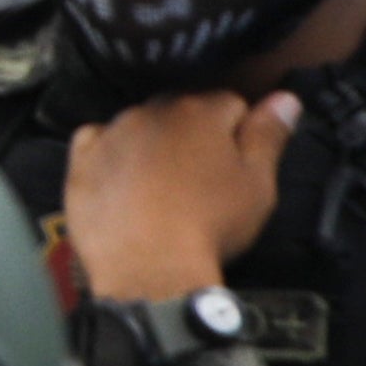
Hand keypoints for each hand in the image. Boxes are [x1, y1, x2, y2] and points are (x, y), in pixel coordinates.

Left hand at [59, 89, 296, 303]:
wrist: (149, 267)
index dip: (238, 133)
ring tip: (162, 188)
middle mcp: (152, 111)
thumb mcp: (257, 183)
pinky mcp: (81, 161)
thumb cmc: (210, 226)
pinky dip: (109, 154)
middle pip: (182, 110)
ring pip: (140, 125)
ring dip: (152, 143)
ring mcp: (112, 134)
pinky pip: (96, 142)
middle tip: (201, 181)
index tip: (236, 164)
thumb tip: (285, 98)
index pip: (230, 103)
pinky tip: (122, 182)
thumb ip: (269, 135)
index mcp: (200, 111)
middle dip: (194, 135)